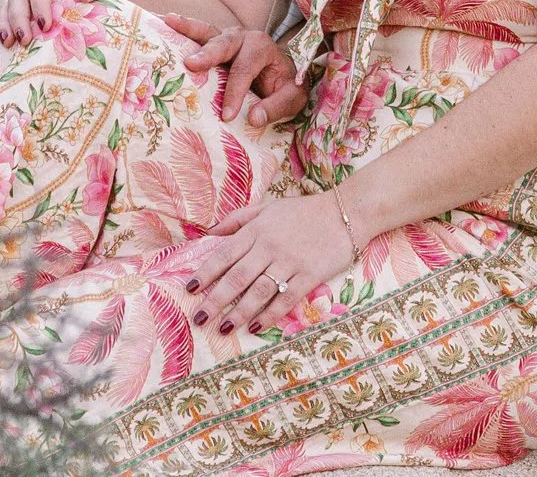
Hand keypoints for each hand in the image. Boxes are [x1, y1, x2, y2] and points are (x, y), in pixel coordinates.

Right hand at [159, 14, 308, 125]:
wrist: (283, 74)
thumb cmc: (284, 86)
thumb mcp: (292, 99)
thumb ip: (276, 107)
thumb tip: (253, 118)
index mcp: (263, 48)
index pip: (245, 70)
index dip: (235, 92)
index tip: (226, 115)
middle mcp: (244, 38)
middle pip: (225, 43)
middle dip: (208, 53)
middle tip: (191, 64)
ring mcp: (226, 38)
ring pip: (207, 32)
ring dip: (187, 28)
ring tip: (168, 20)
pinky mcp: (212, 43)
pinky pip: (196, 35)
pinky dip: (179, 29)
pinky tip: (160, 22)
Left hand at [183, 191, 356, 336]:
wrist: (347, 212)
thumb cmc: (304, 211)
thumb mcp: (268, 208)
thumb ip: (238, 219)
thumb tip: (209, 232)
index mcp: (256, 230)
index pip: (224, 254)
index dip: (205, 273)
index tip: (189, 290)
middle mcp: (269, 246)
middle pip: (237, 277)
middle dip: (215, 300)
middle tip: (199, 319)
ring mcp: (290, 262)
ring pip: (258, 291)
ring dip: (239, 312)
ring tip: (224, 327)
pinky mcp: (310, 275)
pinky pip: (286, 298)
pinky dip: (271, 314)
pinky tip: (257, 326)